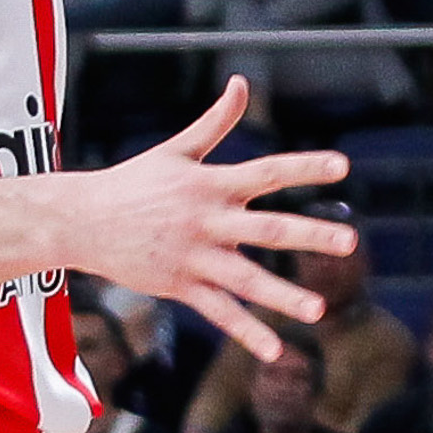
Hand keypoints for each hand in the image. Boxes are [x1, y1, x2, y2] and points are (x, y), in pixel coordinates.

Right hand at [39, 83, 348, 364]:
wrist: (81, 219)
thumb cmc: (132, 182)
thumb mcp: (176, 149)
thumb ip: (215, 121)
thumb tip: (241, 82)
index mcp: (211, 184)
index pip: (267, 172)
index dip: (305, 167)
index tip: (342, 166)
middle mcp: (207, 220)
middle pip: (267, 228)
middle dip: (310, 236)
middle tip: (351, 243)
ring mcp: (194, 256)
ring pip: (246, 279)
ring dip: (284, 295)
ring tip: (320, 310)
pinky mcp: (179, 285)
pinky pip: (219, 312)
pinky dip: (246, 331)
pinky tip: (274, 349)